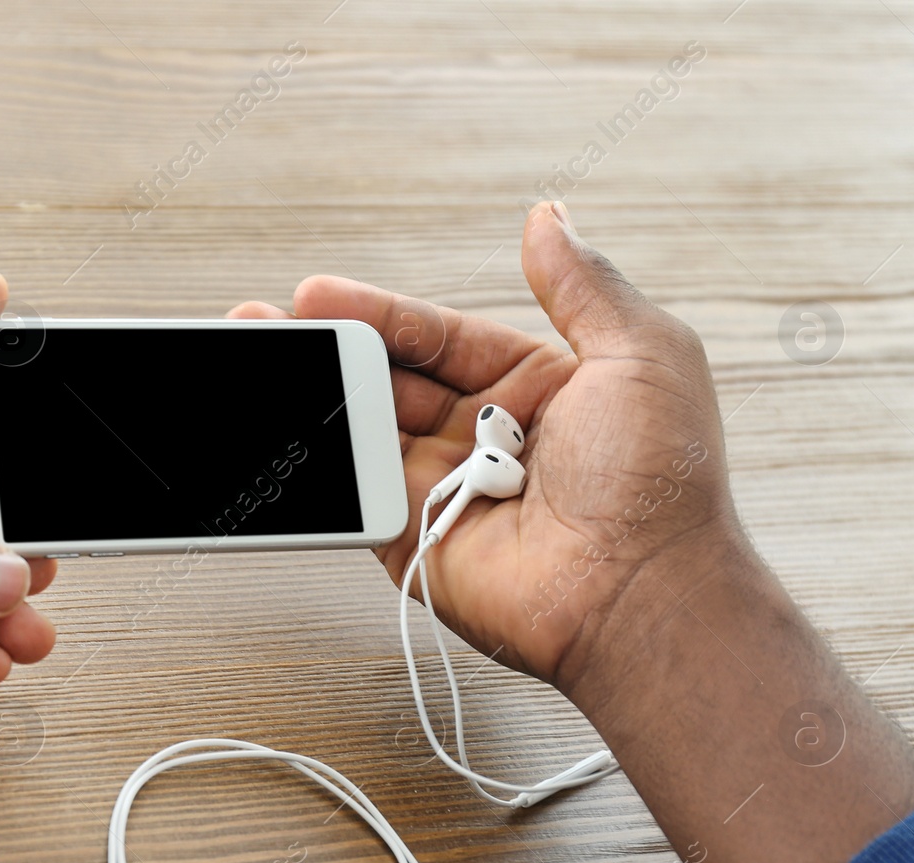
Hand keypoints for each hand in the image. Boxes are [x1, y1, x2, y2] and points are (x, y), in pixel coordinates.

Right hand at [235, 205, 913, 862]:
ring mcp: (444, 488)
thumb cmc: (660, 482)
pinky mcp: (412, 539)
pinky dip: (315, 460)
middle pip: (388, 377)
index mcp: (536, 387)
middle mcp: (485, 436)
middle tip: (270, 323)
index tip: (318, 292)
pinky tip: (279, 426)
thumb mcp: (641, 354)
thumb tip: (549, 219)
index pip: (439, 334)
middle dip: (328, 348)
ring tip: (252, 359)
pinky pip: (352, 490)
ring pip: (362, 428)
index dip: (380, 312)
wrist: (640, 593)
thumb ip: (582, 285)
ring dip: (310, 395)